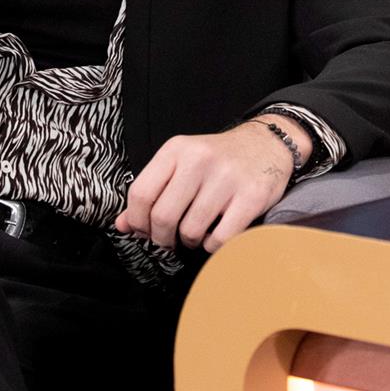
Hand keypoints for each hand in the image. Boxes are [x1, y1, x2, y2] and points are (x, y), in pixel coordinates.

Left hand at [114, 122, 297, 254]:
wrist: (266, 144)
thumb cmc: (216, 161)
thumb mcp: (179, 165)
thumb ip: (151, 193)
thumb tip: (122, 226)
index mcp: (176, 149)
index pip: (141, 194)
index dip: (138, 222)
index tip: (145, 231)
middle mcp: (199, 159)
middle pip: (163, 217)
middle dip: (162, 238)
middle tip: (170, 239)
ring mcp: (226, 178)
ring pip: (190, 232)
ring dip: (189, 242)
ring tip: (196, 232)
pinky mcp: (251, 196)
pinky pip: (219, 239)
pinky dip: (213, 245)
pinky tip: (217, 233)